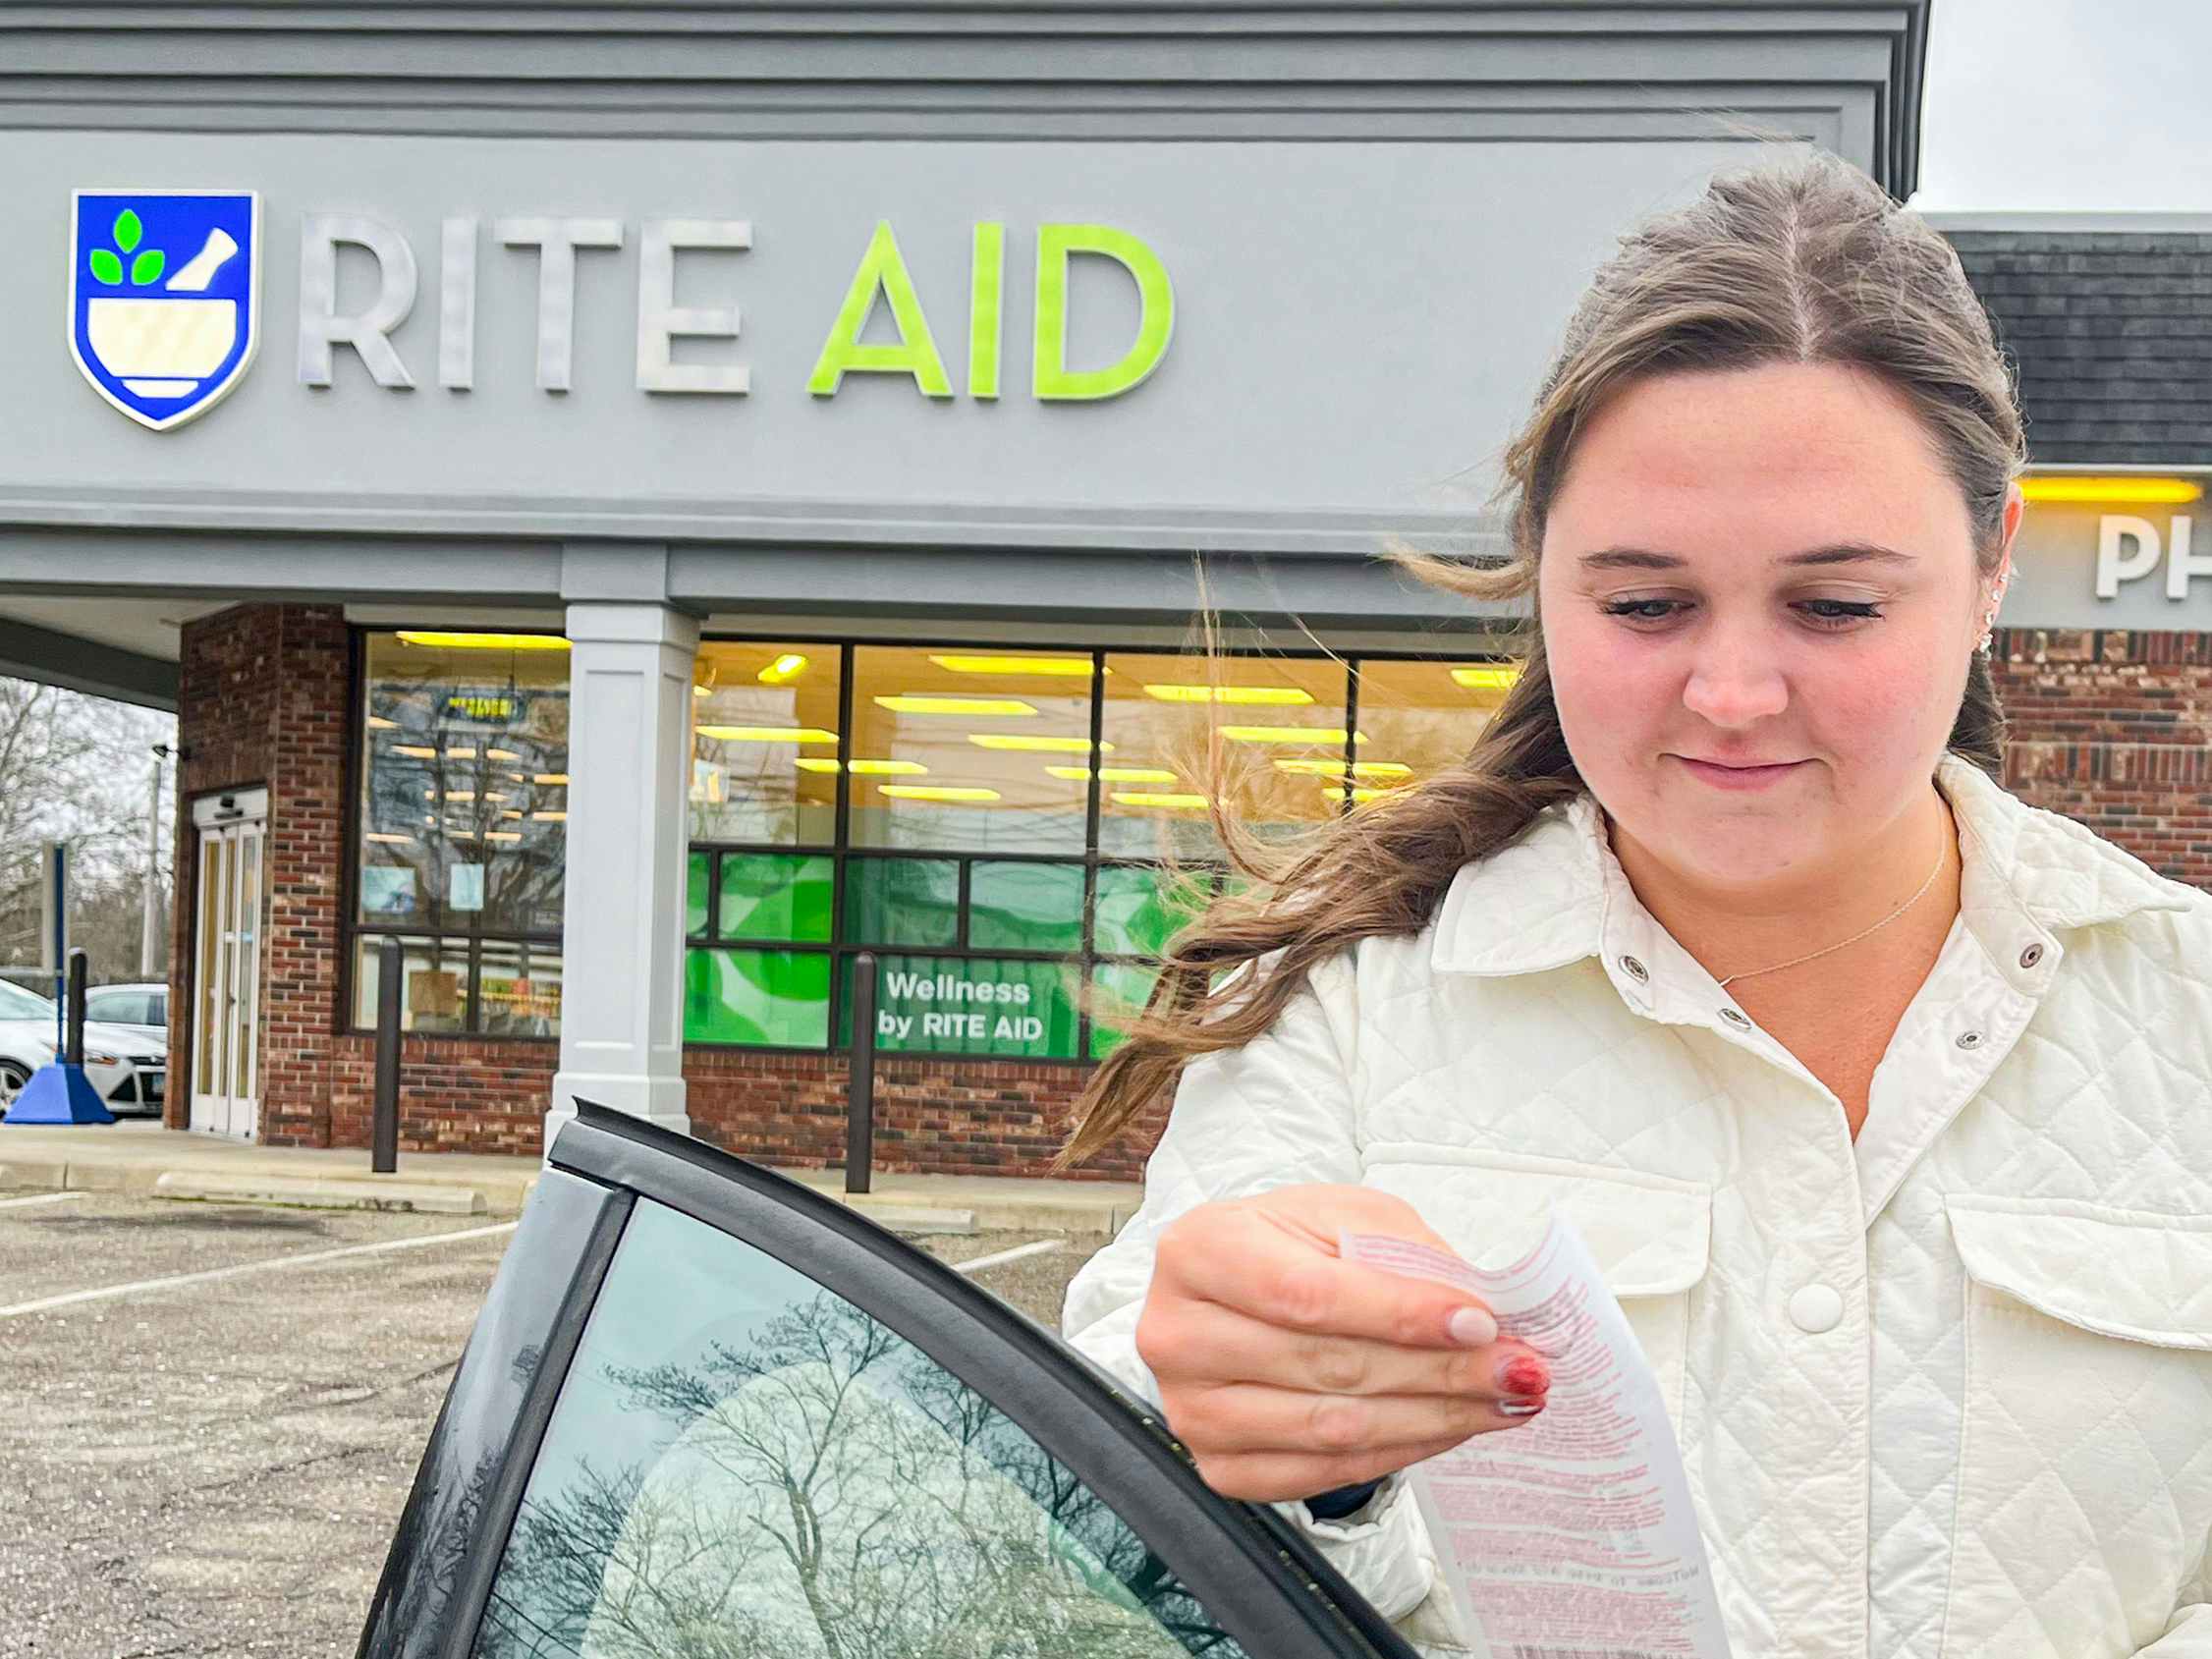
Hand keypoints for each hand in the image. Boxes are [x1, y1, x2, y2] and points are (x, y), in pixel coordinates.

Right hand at [1135, 1183, 1552, 1502]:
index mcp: (1199, 1250)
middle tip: (1522, 1368)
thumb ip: (1406, 1256)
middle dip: (1439, 1370)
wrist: (1243, 1289)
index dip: (1399, 1313)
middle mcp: (1176, 1334)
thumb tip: (1482, 1314)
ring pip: (1333, 1427)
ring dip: (1435, 1417)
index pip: (1307, 1294)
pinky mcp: (1219, 1468)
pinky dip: (1402, 1452)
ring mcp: (1192, 1410)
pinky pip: (1324, 1473)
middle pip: (1328, 1365)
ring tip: (1506, 1399)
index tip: (1483, 1323)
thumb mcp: (1347, 1216)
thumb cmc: (1296, 1243)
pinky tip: (1453, 1426)